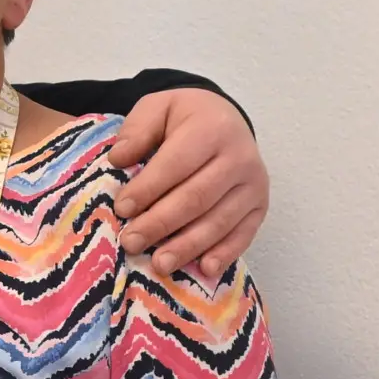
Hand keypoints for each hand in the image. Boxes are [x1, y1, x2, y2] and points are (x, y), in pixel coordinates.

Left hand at [112, 90, 267, 282]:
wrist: (226, 120)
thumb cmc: (185, 119)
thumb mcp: (158, 108)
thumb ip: (138, 130)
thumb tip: (118, 159)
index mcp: (213, 128)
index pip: (177, 164)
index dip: (148, 189)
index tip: (121, 209)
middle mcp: (240, 157)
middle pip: (197, 198)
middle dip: (161, 224)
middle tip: (131, 242)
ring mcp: (253, 184)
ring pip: (218, 221)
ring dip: (187, 246)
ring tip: (158, 264)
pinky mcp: (260, 206)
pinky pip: (243, 235)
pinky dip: (224, 254)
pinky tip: (203, 269)